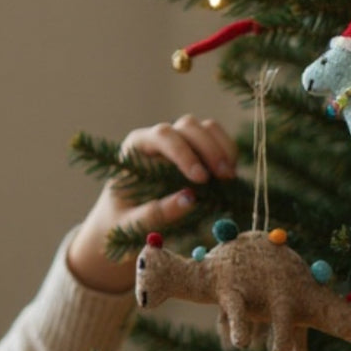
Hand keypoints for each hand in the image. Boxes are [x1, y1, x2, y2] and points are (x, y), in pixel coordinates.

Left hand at [66, 115, 236, 293]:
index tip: (200, 179)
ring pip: (206, 127)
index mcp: (135, 147)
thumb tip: (190, 199)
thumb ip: (156, 213)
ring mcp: (179, 141)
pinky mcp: (196, 151)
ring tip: (229, 177)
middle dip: (208, 149)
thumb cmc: (121, 222)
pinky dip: (228, 154)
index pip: (162, 135)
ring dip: (222, 149)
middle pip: (188, 126)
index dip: (184, 153)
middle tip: (224, 177)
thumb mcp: (130, 224)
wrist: (124, 222)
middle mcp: (157, 138)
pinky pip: (217, 140)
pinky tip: (230, 177)